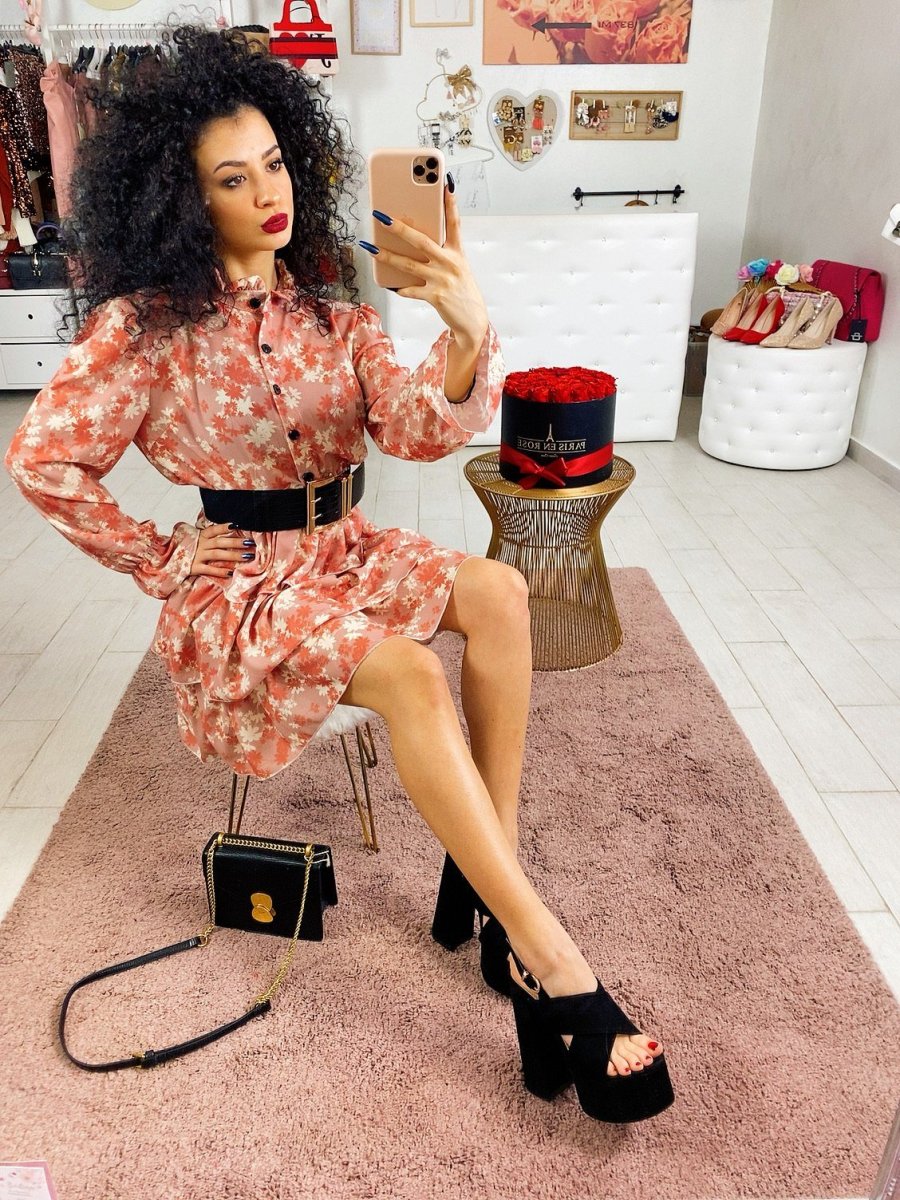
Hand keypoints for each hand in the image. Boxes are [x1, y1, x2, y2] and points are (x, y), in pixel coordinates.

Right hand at [189, 522, 255, 577]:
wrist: (169, 558)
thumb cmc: (189, 548)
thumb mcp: (197, 538)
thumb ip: (210, 536)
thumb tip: (230, 529)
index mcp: (201, 536)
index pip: (214, 530)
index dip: (224, 527)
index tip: (236, 525)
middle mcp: (200, 544)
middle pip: (220, 542)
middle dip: (235, 542)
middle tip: (250, 543)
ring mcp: (197, 556)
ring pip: (217, 554)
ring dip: (233, 555)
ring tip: (247, 556)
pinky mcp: (194, 567)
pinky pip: (209, 570)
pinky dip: (220, 571)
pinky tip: (231, 572)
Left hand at [370, 188, 488, 348]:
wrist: (473, 321)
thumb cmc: (461, 292)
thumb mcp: (457, 268)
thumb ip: (441, 254)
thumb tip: (414, 242)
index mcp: (458, 253)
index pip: (454, 223)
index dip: (451, 203)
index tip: (446, 183)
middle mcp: (450, 263)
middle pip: (422, 241)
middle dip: (400, 228)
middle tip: (382, 217)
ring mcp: (442, 280)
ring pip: (409, 264)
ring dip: (388, 256)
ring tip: (371, 248)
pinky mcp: (436, 297)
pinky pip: (410, 290)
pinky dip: (398, 287)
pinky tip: (388, 283)